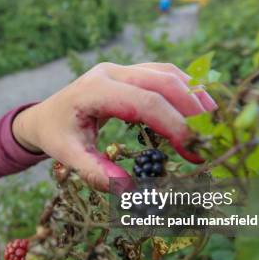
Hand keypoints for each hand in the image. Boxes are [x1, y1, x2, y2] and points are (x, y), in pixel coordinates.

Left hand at [12, 62, 217, 190]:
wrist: (45, 115)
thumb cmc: (56, 135)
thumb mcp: (69, 156)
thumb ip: (96, 172)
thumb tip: (130, 190)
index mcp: (94, 90)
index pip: (144, 103)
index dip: (173, 125)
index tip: (193, 151)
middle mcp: (110, 72)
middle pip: (162, 81)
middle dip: (191, 109)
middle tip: (211, 138)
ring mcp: (121, 69)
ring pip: (167, 73)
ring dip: (193, 96)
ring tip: (213, 124)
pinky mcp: (129, 72)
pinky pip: (163, 74)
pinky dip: (185, 90)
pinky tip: (199, 111)